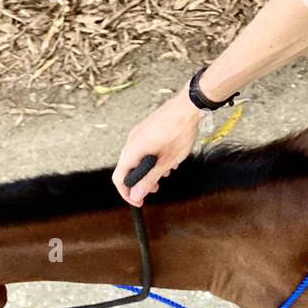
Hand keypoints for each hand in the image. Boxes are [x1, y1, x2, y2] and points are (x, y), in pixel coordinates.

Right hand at [112, 92, 204, 206]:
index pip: (119, 178)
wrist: (188, 107)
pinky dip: (153, 158)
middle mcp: (132, 141)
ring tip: (164, 174)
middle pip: (127, 168)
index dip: (127, 193)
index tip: (138, 200)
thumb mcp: (165, 162)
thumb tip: (137, 194)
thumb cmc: (178, 131)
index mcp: (132, 150)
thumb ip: (149, 179)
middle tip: (153, 189)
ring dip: (149, 170)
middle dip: (140, 182)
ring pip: (138, 158)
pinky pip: (145, 148)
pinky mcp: (148, 129)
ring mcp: (139, 134)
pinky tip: (169, 160)